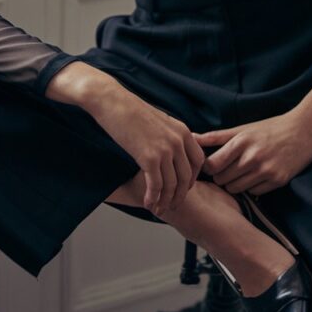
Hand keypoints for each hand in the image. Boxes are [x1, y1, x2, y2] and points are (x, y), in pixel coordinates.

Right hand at [88, 87, 206, 214]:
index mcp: (183, 131)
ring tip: (158, 209)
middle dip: (180, 195)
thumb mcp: (160, 121)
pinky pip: (156, 185)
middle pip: (187, 177)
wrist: (113, 103)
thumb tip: (172, 154)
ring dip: (166, 201)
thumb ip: (171, 136)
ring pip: (172, 185)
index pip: (198, 161)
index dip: (192, 178)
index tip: (183, 188)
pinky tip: (147, 203)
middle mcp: (178, 141)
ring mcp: (165, 149)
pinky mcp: (149, 157)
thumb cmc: (132, 111)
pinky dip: (153, 197)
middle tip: (172, 206)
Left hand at [192, 109, 311, 194]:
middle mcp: (252, 157)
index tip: (212, 164)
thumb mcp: (243, 128)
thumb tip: (191, 137)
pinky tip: (256, 176)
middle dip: (221, 176)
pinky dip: (251, 187)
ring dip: (234, 183)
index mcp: (241, 141)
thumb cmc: (270, 128)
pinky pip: (253, 192)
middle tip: (227, 169)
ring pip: (236, 189)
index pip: (212, 165)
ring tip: (240, 172)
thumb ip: (216, 136)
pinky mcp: (277, 181)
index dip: (209, 167)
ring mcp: (265, 170)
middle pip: (222, 179)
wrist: (304, 130)